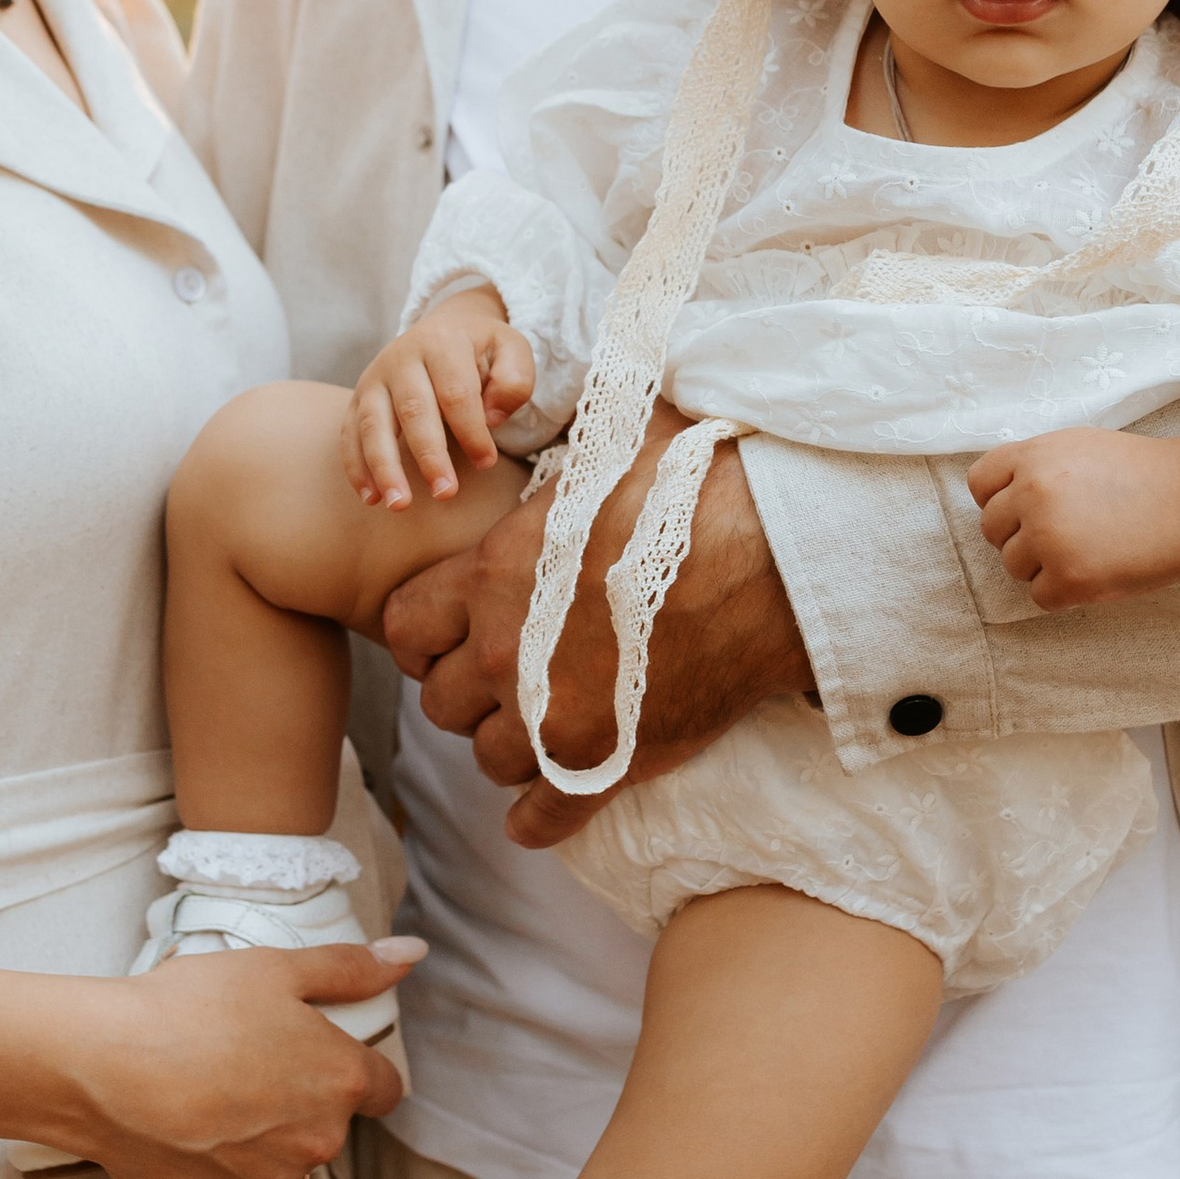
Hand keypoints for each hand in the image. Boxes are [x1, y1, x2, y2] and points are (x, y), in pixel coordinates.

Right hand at [67, 935, 416, 1178]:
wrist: (105, 1069)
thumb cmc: (189, 1010)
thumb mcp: (275, 968)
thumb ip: (350, 968)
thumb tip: (411, 954)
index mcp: (341, 1080)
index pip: (384, 1087)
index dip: (352, 1067)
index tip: (313, 1054)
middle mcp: (319, 1141)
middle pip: (327, 1124)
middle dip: (297, 1100)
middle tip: (241, 1063)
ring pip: (283, 1161)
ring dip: (262, 1139)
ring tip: (209, 1097)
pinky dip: (221, 1168)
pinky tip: (188, 1131)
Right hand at [343, 287, 535, 507]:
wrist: (443, 328)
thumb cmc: (480, 350)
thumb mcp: (511, 349)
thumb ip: (514, 380)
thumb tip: (491, 419)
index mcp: (442, 343)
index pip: (456, 392)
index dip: (471, 431)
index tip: (487, 463)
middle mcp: (401, 357)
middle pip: (412, 409)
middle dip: (428, 455)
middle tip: (445, 493)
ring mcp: (374, 378)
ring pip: (372, 424)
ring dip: (384, 467)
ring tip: (399, 505)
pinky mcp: (358, 398)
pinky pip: (349, 434)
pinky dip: (357, 467)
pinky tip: (372, 498)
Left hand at [383, 407, 811, 846]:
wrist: (775, 565)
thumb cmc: (698, 492)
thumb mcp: (613, 443)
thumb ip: (572, 432)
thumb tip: (585, 358)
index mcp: (492, 577)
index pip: (404, 628)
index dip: (426, 635)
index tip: (456, 635)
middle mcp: (504, 654)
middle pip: (440, 702)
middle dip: (469, 692)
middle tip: (509, 680)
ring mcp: (551, 719)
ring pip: (486, 760)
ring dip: (508, 748)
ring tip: (542, 727)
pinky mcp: (605, 766)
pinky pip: (540, 820)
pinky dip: (538, 821)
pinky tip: (544, 812)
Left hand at [967, 422, 1179, 610]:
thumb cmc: (1146, 474)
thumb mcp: (1081, 447)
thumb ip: (1037, 466)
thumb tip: (999, 497)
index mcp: (1034, 456)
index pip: (980, 483)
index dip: (999, 500)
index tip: (1024, 511)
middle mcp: (1032, 493)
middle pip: (992, 529)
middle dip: (1022, 536)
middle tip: (1067, 535)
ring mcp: (1049, 537)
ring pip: (1014, 565)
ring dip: (1044, 565)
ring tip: (1090, 550)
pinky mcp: (1069, 578)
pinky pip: (1040, 596)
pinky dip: (1065, 592)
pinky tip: (1098, 571)